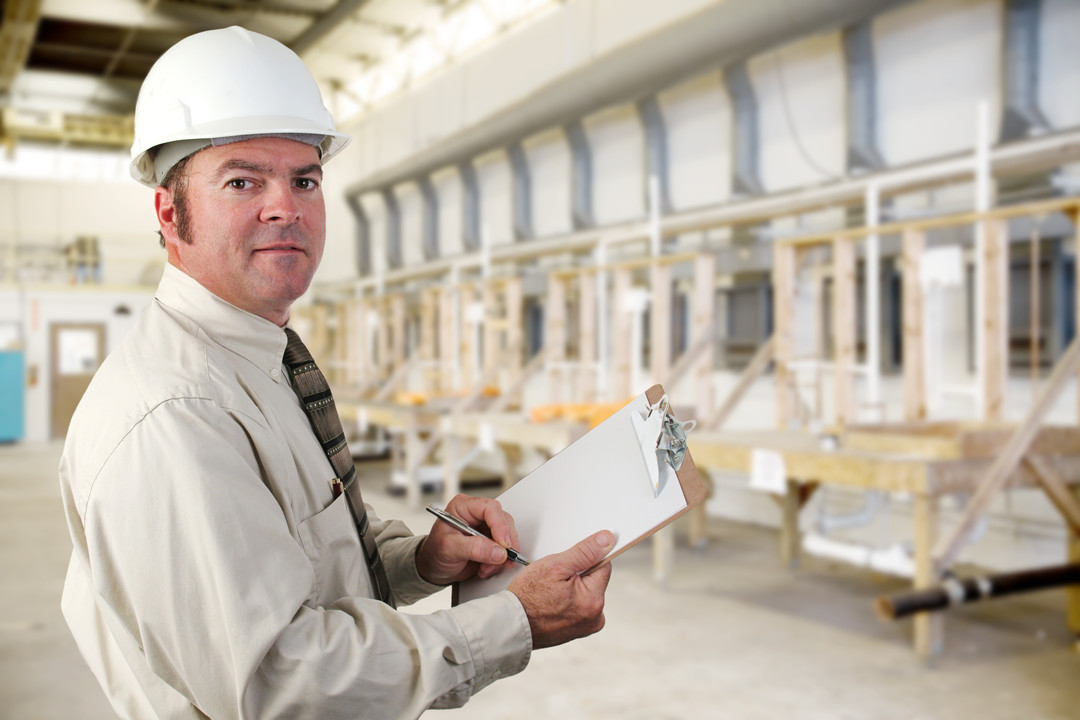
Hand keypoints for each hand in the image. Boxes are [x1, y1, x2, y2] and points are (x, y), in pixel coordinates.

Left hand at [416, 495, 519, 585]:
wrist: (432, 568)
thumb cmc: (434, 553)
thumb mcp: (449, 549)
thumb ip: (473, 548)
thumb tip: (498, 551)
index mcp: (463, 507)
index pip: (489, 508)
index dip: (500, 525)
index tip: (503, 544)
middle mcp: (476, 514)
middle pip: (503, 521)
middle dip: (504, 544)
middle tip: (501, 559)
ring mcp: (485, 528)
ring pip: (507, 536)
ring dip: (502, 556)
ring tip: (486, 567)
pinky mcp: (491, 541)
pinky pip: (505, 549)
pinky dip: (499, 562)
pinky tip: (486, 568)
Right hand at [508, 530, 614, 648]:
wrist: (511, 624)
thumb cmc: (527, 598)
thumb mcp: (555, 565)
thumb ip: (584, 552)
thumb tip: (606, 541)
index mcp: (594, 600)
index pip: (604, 566)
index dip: (585, 559)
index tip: (570, 563)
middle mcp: (596, 617)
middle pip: (595, 580)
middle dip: (577, 575)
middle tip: (555, 580)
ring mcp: (587, 626)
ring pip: (586, 593)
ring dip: (572, 588)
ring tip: (551, 592)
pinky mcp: (578, 630)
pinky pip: (579, 607)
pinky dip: (568, 602)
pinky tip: (552, 603)